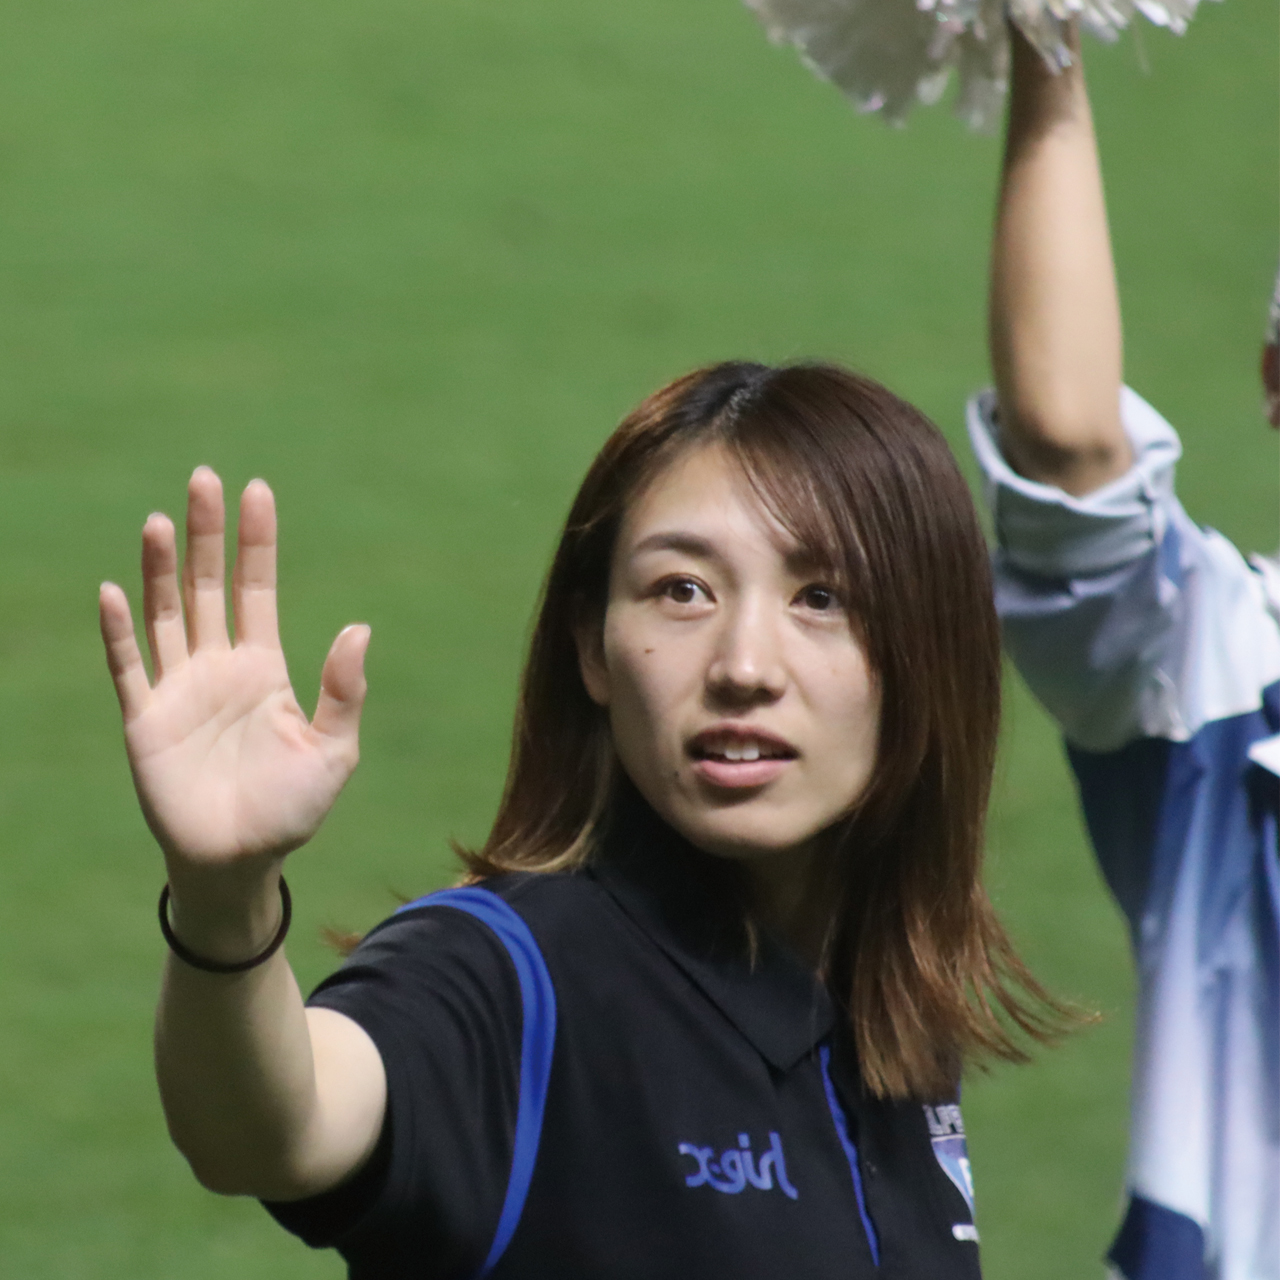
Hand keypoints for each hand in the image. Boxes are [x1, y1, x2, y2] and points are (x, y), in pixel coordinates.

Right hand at [101, 468, 369, 874]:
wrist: (241, 863)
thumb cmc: (291, 809)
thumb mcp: (333, 751)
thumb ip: (343, 691)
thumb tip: (359, 627)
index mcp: (264, 668)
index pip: (258, 589)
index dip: (257, 541)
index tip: (257, 490)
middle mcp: (218, 668)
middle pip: (209, 586)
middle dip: (207, 534)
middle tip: (205, 477)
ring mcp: (179, 690)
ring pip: (167, 614)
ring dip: (160, 568)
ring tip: (160, 520)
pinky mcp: (145, 721)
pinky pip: (130, 667)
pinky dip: (122, 631)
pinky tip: (117, 590)